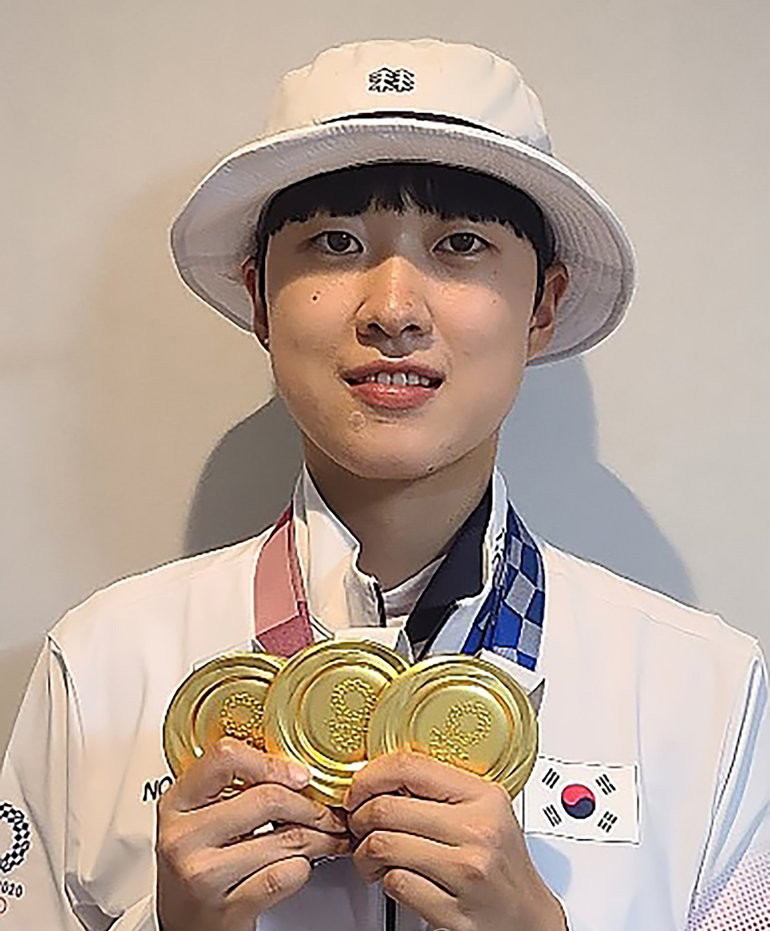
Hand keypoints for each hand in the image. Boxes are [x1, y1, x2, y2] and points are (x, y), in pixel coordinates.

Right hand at [156, 738, 350, 930]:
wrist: (183, 925)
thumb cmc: (197, 863)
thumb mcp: (199, 817)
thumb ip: (232, 788)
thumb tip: (295, 769)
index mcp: (177, 802)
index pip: (225, 757)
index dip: (271, 762)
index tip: (300, 775)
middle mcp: (184, 836)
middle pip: (267, 799)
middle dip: (311, 805)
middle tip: (328, 812)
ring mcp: (203, 874)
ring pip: (286, 839)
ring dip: (319, 837)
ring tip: (328, 836)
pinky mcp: (227, 909)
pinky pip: (286, 875)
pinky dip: (304, 868)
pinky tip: (301, 865)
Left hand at [345, 751, 565, 930]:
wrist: (528, 917)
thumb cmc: (502, 861)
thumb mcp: (486, 811)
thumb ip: (442, 790)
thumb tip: (383, 776)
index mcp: (484, 798)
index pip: (411, 767)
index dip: (371, 775)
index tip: (359, 788)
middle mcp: (478, 832)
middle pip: (386, 808)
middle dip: (359, 818)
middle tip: (360, 824)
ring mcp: (466, 873)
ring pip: (384, 846)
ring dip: (365, 853)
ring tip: (372, 855)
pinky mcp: (454, 912)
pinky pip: (396, 884)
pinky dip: (386, 881)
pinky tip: (396, 878)